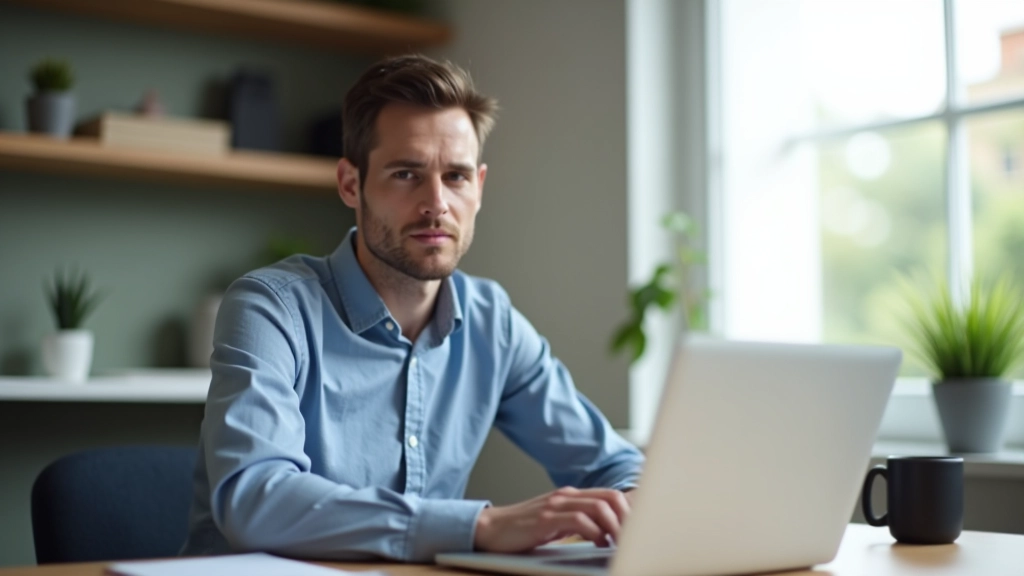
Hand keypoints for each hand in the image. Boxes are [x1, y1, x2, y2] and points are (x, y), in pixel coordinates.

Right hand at [473, 486, 630, 553]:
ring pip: (599, 507)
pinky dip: (595, 532)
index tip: (638, 530)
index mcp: (571, 496)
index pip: (610, 495)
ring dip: (615, 527)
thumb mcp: (557, 523)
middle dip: (627, 518)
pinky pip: (579, 521)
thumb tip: (607, 534)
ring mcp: (556, 505)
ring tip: (618, 543)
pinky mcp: (546, 519)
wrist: (492, 529)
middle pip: (610, 498)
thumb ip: (579, 522)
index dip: (629, 511)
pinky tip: (597, 543)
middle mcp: (566, 496)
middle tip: (633, 538)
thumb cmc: (525, 530)